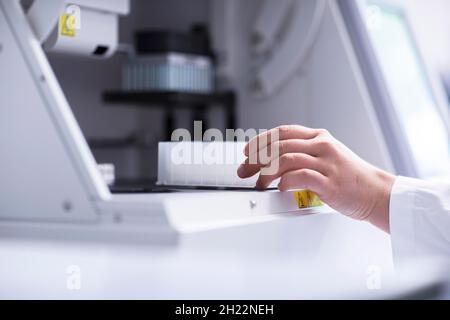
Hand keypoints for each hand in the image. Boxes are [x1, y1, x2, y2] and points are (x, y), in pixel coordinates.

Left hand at [237, 125, 394, 231]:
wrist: (376, 191)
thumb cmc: (349, 177)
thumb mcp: (327, 155)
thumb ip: (303, 153)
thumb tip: (271, 161)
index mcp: (319, 137)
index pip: (282, 132)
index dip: (261, 140)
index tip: (247, 150)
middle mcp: (321, 146)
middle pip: (279, 146)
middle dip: (256, 158)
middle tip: (245, 169)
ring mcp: (326, 163)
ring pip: (286, 159)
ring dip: (266, 172)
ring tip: (259, 182)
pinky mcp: (329, 182)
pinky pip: (300, 176)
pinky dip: (285, 182)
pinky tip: (279, 187)